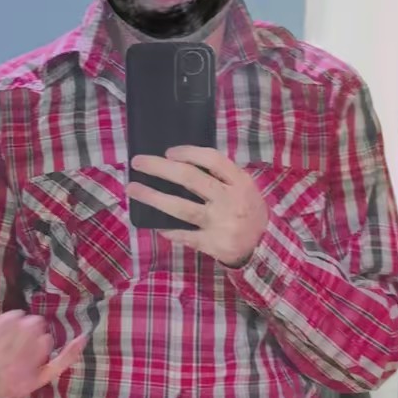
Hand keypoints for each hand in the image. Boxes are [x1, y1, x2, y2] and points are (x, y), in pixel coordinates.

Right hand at [0, 292, 87, 397]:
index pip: (13, 318)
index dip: (3, 322)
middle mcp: (8, 362)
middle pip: (31, 325)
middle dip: (18, 328)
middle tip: (2, 342)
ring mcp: (23, 374)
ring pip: (43, 340)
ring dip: (33, 339)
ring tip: (15, 349)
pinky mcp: (34, 383)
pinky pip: (57, 365)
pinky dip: (70, 351)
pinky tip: (81, 336)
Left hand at [126, 146, 268, 266]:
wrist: (264, 246)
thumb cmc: (247, 209)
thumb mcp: (244, 187)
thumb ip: (220, 175)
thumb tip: (179, 160)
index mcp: (240, 181)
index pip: (212, 159)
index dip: (188, 152)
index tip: (168, 151)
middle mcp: (230, 200)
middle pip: (190, 179)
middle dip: (160, 168)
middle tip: (138, 162)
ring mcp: (220, 223)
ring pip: (181, 208)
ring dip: (153, 197)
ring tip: (133, 189)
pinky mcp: (213, 244)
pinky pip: (184, 234)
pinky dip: (168, 229)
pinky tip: (153, 223)